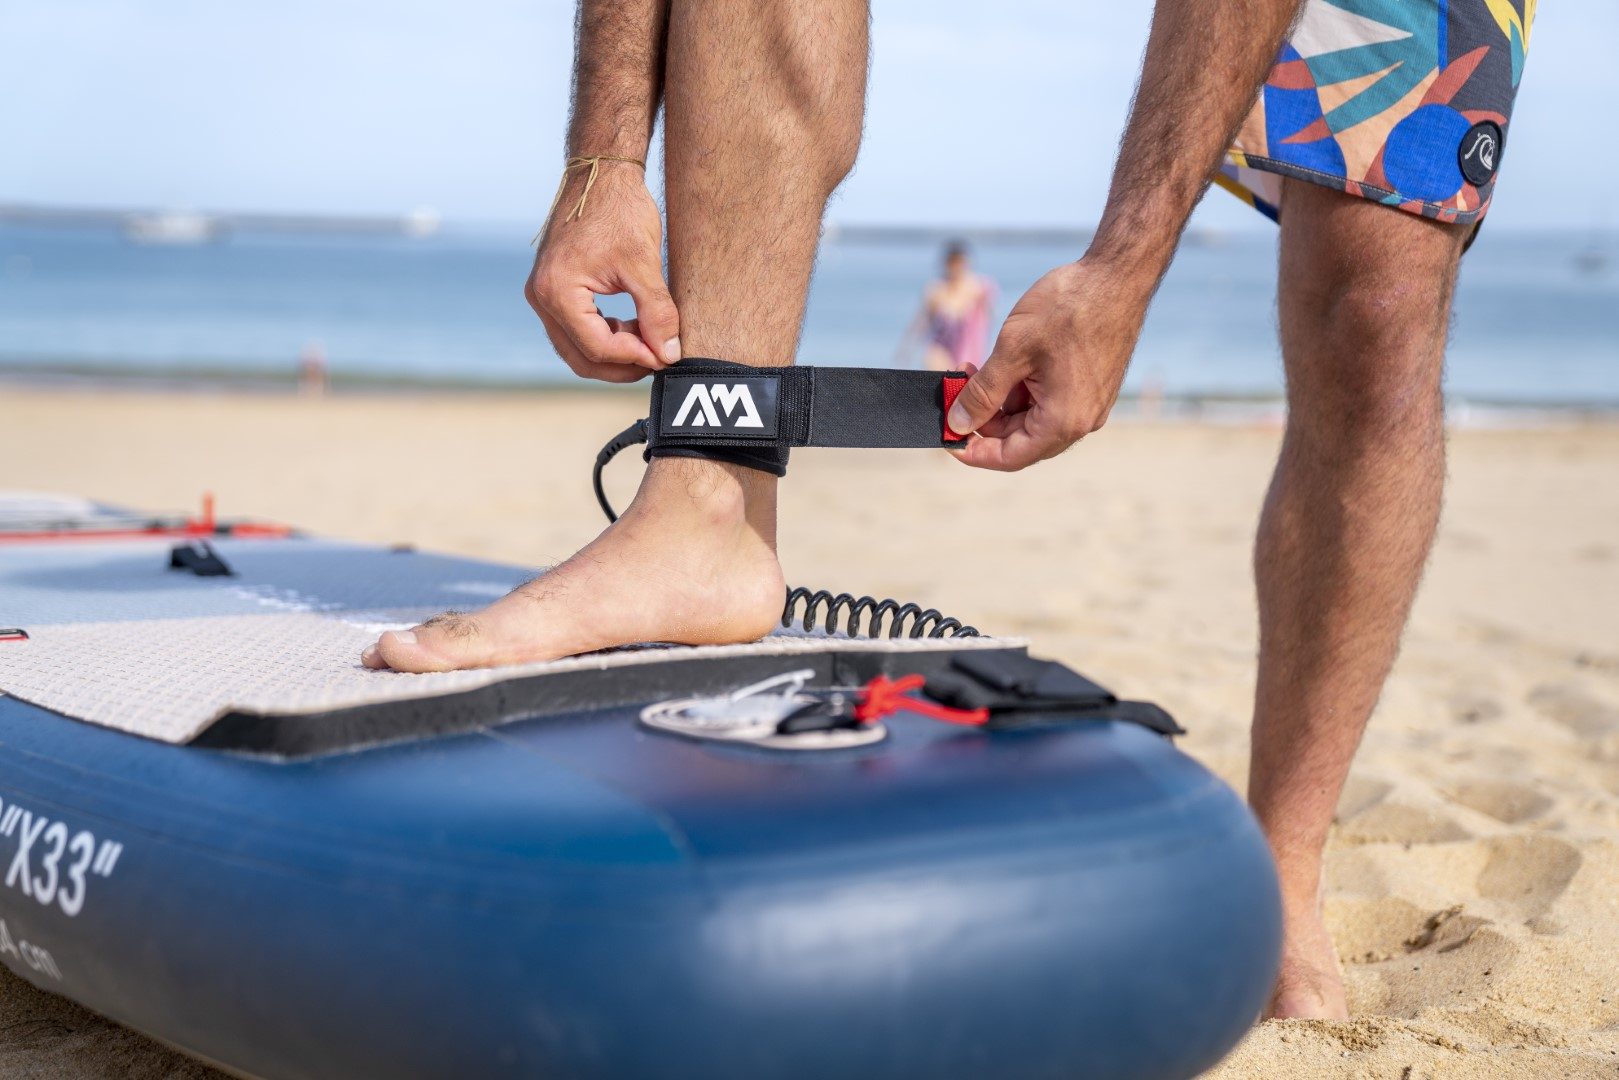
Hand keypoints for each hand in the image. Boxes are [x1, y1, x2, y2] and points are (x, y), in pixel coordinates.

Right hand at [525, 165, 679, 382]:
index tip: (666, 356)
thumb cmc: (620, 210)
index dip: (635, 358)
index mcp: (557, 292)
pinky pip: (575, 330)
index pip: (597, 348)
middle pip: (581, 358)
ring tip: (650, 340)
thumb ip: (657, 313)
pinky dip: (604, 336)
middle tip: (659, 358)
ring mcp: (543, 294)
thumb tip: (669, 354)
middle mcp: (541, 297)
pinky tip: (633, 325)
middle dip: (622, 365)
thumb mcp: (644, 264)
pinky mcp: (552, 290)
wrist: (600, 174)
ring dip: (614, 353)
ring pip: (577, 348)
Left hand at [944, 258, 1153, 470]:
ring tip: (980, 365)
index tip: (948, 438)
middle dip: (985, 418)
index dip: (974, 452)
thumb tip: (958, 422)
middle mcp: (1082, 420)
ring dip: (1002, 400)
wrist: (1117, 275)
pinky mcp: (1091, 386)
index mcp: (1064, 420)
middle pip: (1021, 439)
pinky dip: (1023, 388)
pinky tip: (1010, 361)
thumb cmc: (1070, 306)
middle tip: (958, 388)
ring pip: (1032, 419)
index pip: (1011, 457)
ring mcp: (1089, 404)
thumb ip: (983, 392)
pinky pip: (1050, 401)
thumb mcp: (1013, 349)